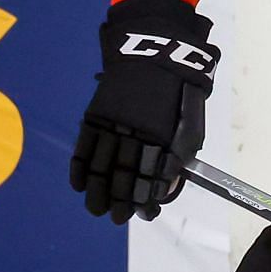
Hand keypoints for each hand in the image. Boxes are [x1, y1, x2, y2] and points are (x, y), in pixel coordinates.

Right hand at [68, 16, 217, 223]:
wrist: (155, 52)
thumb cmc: (179, 92)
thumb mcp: (191, 124)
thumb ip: (180, 156)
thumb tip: (169, 187)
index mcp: (164, 136)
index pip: (153, 176)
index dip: (148, 198)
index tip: (147, 213)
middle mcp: (136, 133)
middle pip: (125, 175)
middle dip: (122, 201)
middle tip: (119, 219)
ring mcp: (113, 123)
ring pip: (102, 165)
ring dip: (98, 192)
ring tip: (97, 210)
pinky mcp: (96, 114)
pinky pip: (84, 146)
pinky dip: (79, 167)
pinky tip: (79, 185)